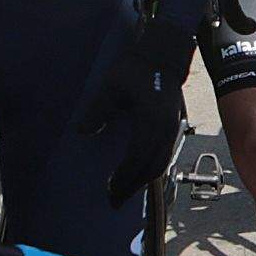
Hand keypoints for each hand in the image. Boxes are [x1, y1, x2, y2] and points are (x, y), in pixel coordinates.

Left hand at [79, 21, 196, 200]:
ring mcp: (172, 128)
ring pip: (160, 164)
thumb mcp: (111, 85)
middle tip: (114, 201)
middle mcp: (165, 129)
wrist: (163, 55)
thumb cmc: (135, 68)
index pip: (137, 158)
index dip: (124, 177)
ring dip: (143, 181)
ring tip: (126, 192)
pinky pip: (165, 155)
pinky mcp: (173, 126)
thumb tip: (82, 132)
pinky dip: (151, 169)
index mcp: (150, 121)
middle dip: (133, 186)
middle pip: (151, 168)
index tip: (109, 189)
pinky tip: (139, 173)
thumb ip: (97, 109)